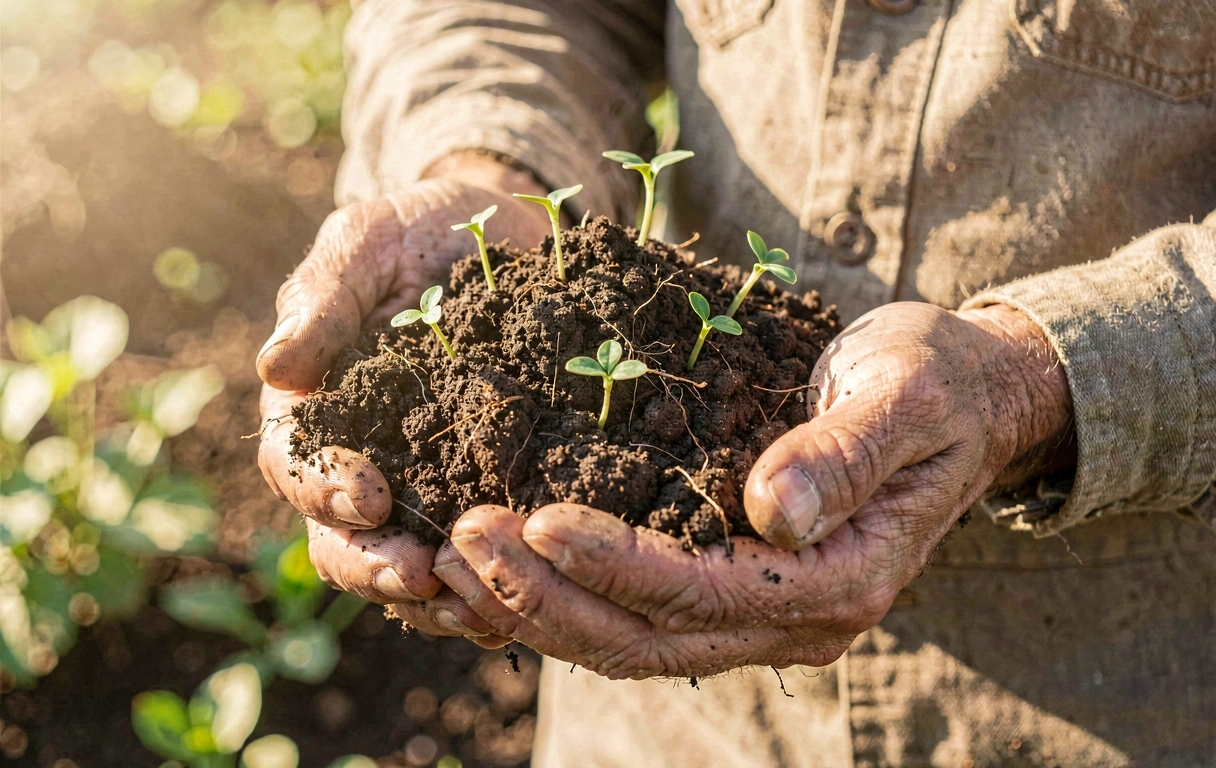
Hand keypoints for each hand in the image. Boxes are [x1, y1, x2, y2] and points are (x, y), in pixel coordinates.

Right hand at [256, 153, 549, 643]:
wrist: (501, 236)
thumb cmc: (420, 231)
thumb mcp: (369, 241)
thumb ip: (324, 295)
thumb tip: (277, 365)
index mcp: (321, 407)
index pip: (298, 465)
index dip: (324, 488)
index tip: (368, 495)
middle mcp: (364, 459)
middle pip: (345, 539)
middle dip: (376, 565)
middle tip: (420, 576)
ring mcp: (425, 485)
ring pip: (409, 565)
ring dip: (435, 597)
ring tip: (478, 609)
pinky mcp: (487, 492)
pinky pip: (477, 557)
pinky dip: (491, 585)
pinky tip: (523, 602)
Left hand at [433, 302, 1073, 676]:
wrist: (964, 397)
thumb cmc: (934, 382)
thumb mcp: (904, 395)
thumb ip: (845, 455)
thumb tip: (775, 511)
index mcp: (841, 578)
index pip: (704, 590)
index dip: (615, 563)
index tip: (534, 520)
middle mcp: (797, 616)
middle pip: (649, 636)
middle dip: (547, 597)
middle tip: (461, 541)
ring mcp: (763, 612)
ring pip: (630, 640)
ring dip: (538, 608)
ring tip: (455, 559)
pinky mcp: (734, 588)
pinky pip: (636, 616)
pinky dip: (564, 599)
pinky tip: (501, 567)